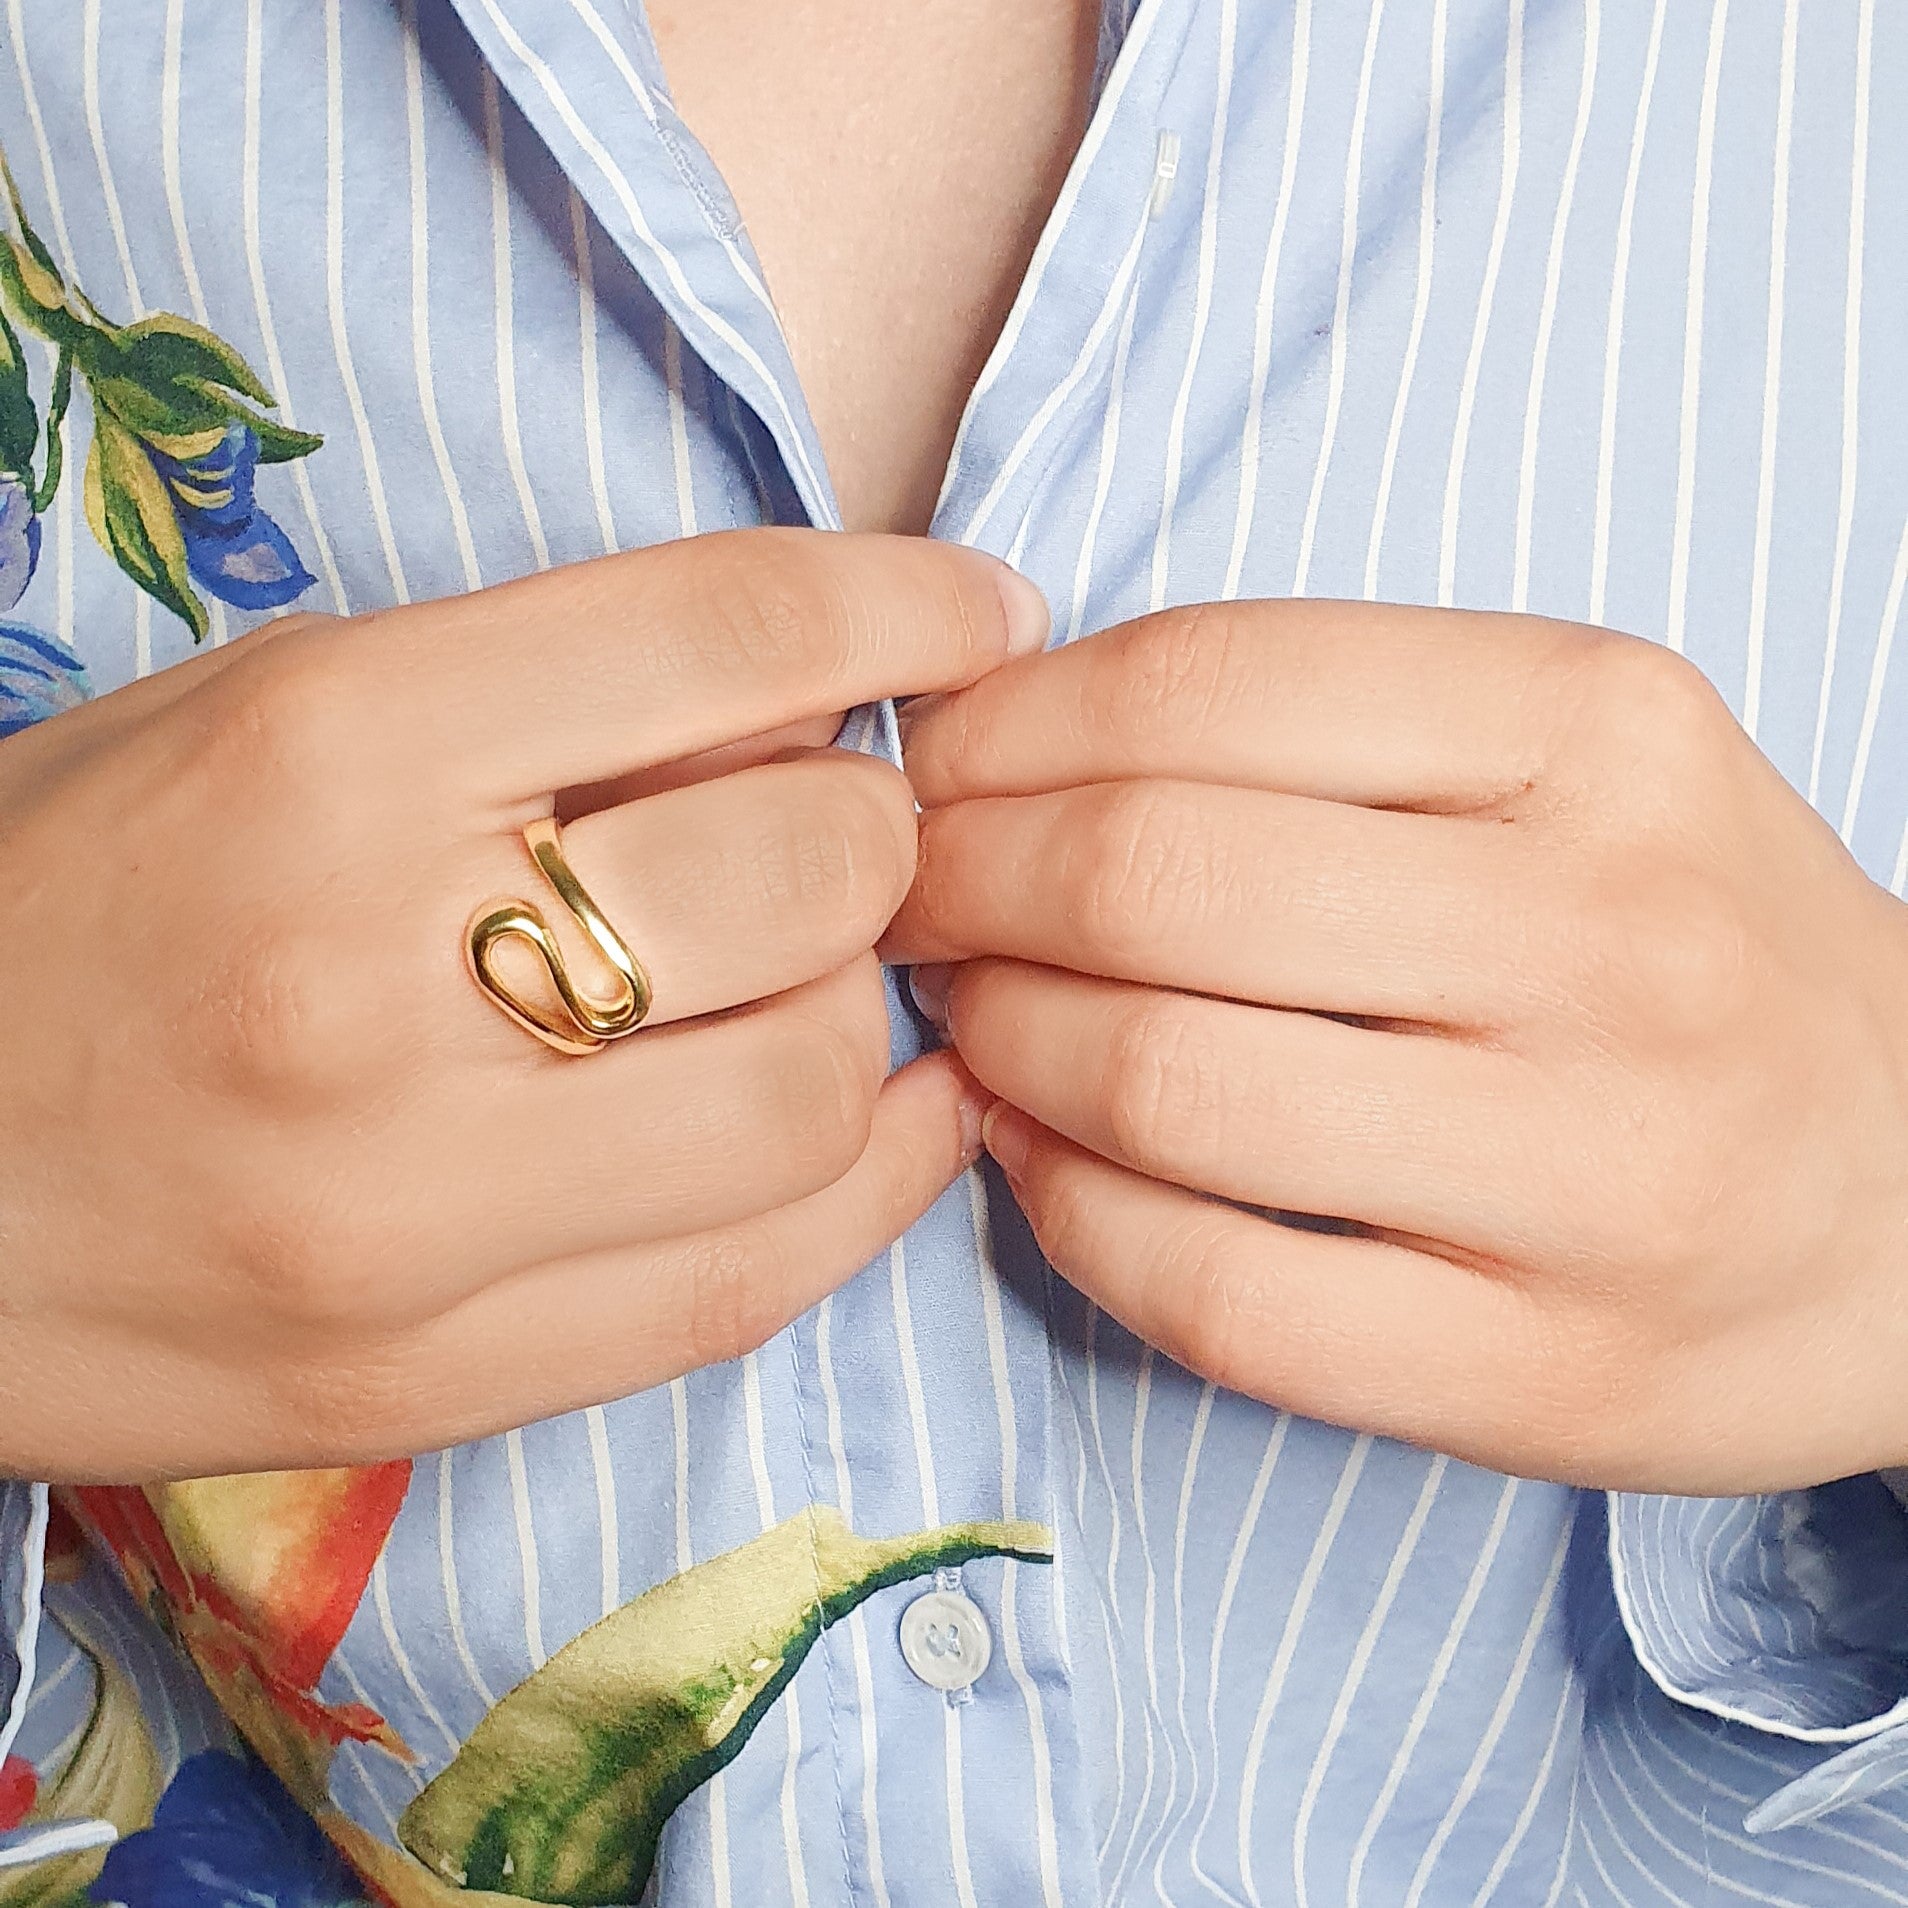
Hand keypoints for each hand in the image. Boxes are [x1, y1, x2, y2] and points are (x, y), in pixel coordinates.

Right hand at [0, 528, 1045, 1480]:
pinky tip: (869, 1115)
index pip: (728, 637)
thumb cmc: (65, 902)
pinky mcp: (432, 1381)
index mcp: (322, 751)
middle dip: (874, 831)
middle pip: (816, 869)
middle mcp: (375, 982)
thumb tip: (816, 706)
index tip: (979, 619)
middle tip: (835, 831)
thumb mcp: (266, 721)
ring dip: (864, 1012)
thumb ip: (537, 704)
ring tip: (805, 981)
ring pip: (822, 1087)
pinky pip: (761, 1279)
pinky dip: (869, 1180)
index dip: (907, 611)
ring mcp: (410, 1214)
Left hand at [886, 602, 1907, 1492]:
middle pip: (1153, 878)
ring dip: (1000, 1044)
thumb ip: (1314, 729)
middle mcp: (1619, 939)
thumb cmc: (1684, 953)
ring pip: (1165, 1083)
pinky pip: (1215, 1295)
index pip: (1203, 682)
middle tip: (920, 901)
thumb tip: (998, 745)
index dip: (1005, 727)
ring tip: (977, 1020)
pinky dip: (1069, 1216)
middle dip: (963, 882)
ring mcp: (1598, 1173)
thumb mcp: (1567, 766)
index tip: (938, 767)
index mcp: (1608, 732)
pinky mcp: (1550, 1374)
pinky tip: (1039, 1159)